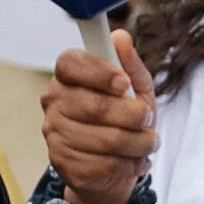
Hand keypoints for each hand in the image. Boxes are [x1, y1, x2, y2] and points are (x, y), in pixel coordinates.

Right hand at [37, 31, 159, 203]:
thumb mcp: (136, 89)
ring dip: (138, 143)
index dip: (100, 73)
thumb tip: (121, 37)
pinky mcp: (62, 163)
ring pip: (104, 139)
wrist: (113, 166)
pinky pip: (103, 164)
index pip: (70, 64)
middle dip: (132, 115)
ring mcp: (55, 134)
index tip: (125, 84)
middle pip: (93, 105)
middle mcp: (54, 102)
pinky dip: (129, 164)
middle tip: (148, 119)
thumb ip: (131, 65)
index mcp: (68, 76)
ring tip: (148, 142)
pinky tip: (134, 160)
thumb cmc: (124, 119)